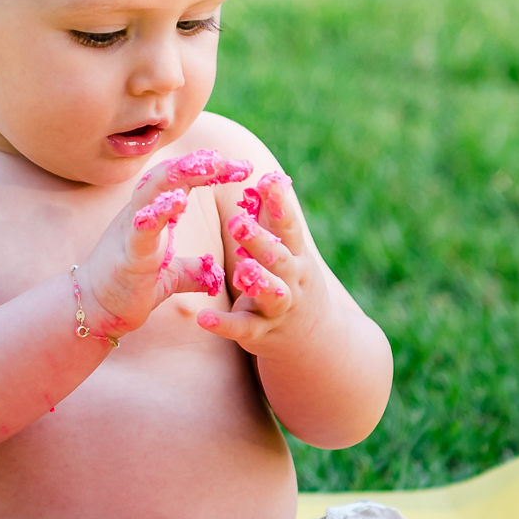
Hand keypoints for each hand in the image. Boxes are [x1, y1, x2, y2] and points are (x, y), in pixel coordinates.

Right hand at [77, 150, 251, 338]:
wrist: (95, 310)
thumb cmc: (128, 288)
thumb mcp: (171, 277)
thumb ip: (193, 270)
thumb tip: (214, 272)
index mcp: (153, 215)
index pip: (183, 181)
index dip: (210, 170)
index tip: (242, 168)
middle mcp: (141, 213)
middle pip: (169, 175)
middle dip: (200, 163)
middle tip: (230, 160)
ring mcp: (132, 230)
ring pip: (153, 190)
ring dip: (181, 174)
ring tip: (208, 164)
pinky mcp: (128, 253)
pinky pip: (143, 227)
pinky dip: (160, 212)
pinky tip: (178, 200)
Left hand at [196, 171, 332, 354]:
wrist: (316, 340)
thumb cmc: (293, 282)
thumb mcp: (290, 252)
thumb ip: (274, 220)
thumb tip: (265, 178)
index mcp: (296, 256)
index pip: (290, 227)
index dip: (280, 204)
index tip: (268, 180)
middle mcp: (293, 280)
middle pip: (279, 259)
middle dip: (261, 242)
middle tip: (237, 223)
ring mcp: (280, 308)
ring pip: (271, 294)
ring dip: (256, 281)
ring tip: (239, 270)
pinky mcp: (262, 332)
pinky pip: (244, 328)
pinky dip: (224, 325)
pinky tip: (203, 318)